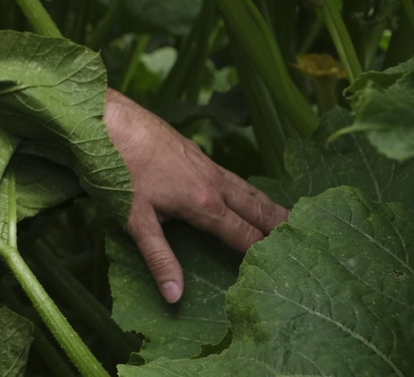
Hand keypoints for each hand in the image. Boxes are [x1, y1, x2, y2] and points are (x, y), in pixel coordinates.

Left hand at [104, 89, 287, 302]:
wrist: (106, 119)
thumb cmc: (118, 169)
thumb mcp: (135, 220)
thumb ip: (159, 257)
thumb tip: (175, 295)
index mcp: (204, 203)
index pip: (243, 235)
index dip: (263, 251)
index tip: (287, 266)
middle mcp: (212, 181)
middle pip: (255, 207)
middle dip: (279, 224)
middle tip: (306, 237)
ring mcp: (204, 163)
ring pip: (244, 187)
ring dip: (266, 204)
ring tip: (287, 215)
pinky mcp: (192, 151)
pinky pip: (230, 175)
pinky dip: (246, 188)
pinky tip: (241, 190)